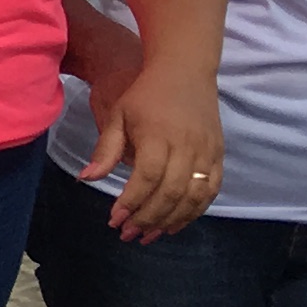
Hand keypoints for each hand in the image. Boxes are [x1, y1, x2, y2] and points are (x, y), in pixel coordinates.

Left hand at [88, 62, 225, 239]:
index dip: (131, 202)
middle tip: (127, 234)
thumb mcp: (119, 115)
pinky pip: (212, 190)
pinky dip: (195, 211)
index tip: (114, 220)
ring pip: (194, 197)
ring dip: (171, 221)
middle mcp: (187, 147)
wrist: (186, 70)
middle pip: (171, 193)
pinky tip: (175, 223)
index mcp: (159, 136)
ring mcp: (207, 152)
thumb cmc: (145, 94)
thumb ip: (106, 149)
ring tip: (149, 236)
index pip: (147, 178)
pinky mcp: (219, 154)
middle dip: (147, 219)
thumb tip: (86, 178)